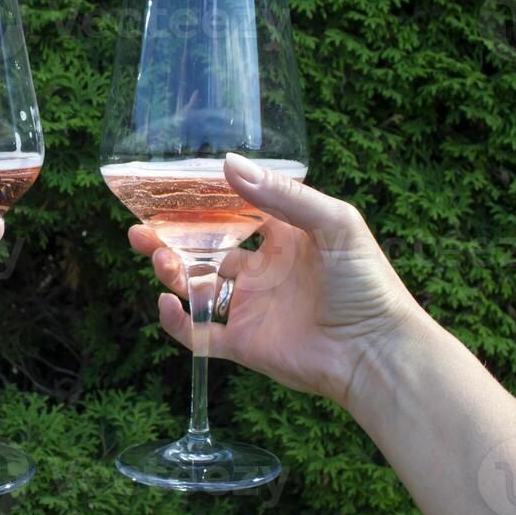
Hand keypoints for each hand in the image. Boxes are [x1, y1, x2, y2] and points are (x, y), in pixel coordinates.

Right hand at [130, 153, 423, 405]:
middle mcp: (262, 271)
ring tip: (160, 260)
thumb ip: (282, 195)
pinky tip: (167, 302)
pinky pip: (198, 335)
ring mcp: (250, 308)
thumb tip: (229, 164)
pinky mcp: (243, 344)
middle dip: (170, 240)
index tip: (171, 191)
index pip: (234, 214)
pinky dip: (177, 322)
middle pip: (204, 251)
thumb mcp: (334, 223)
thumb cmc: (367, 283)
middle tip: (141, 230)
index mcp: (284, 239)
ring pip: (196, 288)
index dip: (203, 204)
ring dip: (172, 273)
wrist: (375, 350)